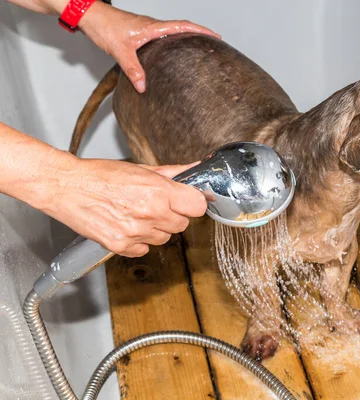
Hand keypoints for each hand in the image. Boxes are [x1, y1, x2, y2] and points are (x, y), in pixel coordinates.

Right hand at [42, 158, 206, 256]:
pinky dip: (138, 242)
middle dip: (173, 215)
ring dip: (156, 229)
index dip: (193, 203)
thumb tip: (194, 169)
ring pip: (164, 238)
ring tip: (137, 214)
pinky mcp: (121, 246)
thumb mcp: (141, 169)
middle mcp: (150, 213)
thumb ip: (172, 173)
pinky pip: (144, 249)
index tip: (187, 201)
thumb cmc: (99, 175)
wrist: (66, 186)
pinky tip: (127, 225)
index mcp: (158, 191)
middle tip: (156, 205)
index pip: (197, 206)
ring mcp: (135, 232)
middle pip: (182, 224)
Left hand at [79, 2, 219, 92]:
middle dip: (199, 34)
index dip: (201, 30)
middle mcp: (152, 26)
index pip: (183, 26)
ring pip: (172, 31)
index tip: (216, 36)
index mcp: (153, 28)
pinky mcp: (140, 32)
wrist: (89, 16)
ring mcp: (147, 28)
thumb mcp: (120, 52)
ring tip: (198, 49)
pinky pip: (162, 35)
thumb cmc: (104, 27)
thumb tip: (144, 87)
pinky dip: (173, 41)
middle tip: (213, 44)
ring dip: (187, 36)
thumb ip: (133, 70)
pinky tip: (171, 52)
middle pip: (182, 27)